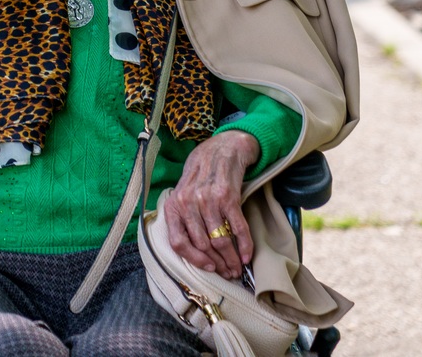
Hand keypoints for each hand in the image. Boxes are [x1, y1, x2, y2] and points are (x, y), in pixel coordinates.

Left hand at [169, 130, 258, 280]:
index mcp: (174, 205)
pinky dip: (244, 245)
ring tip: (237, 268)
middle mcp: (188, 203)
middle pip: (202, 245)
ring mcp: (208, 200)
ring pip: (220, 240)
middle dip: (218, 264)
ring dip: (231, 259)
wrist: (221, 149)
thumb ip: (184, 218)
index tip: (209, 268)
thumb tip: (193, 252)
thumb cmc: (200, 175)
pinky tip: (247, 256)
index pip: (178, 243)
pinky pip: (237, 228)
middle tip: (229, 273)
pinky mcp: (228, 196)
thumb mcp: (183, 193)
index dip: (195, 260)